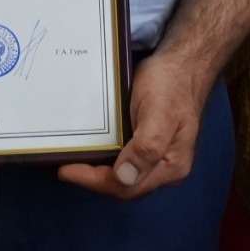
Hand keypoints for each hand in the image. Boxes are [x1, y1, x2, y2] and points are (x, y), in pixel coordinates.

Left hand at [57, 49, 209, 199]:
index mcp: (171, 166)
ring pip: (125, 176)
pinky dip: (108, 159)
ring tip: (74, 161)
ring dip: (100, 173)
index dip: (94, 182)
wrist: (184, 62)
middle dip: (94, 180)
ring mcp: (159, 158)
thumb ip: (146, 148)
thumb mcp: (159, 113)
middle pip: (125, 187)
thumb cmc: (171, 84)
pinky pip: (126, 160)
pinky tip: (94, 150)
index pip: (127, 188)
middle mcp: (166, 169)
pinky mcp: (151, 145)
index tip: (66, 170)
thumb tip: (125, 178)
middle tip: (65, 166)